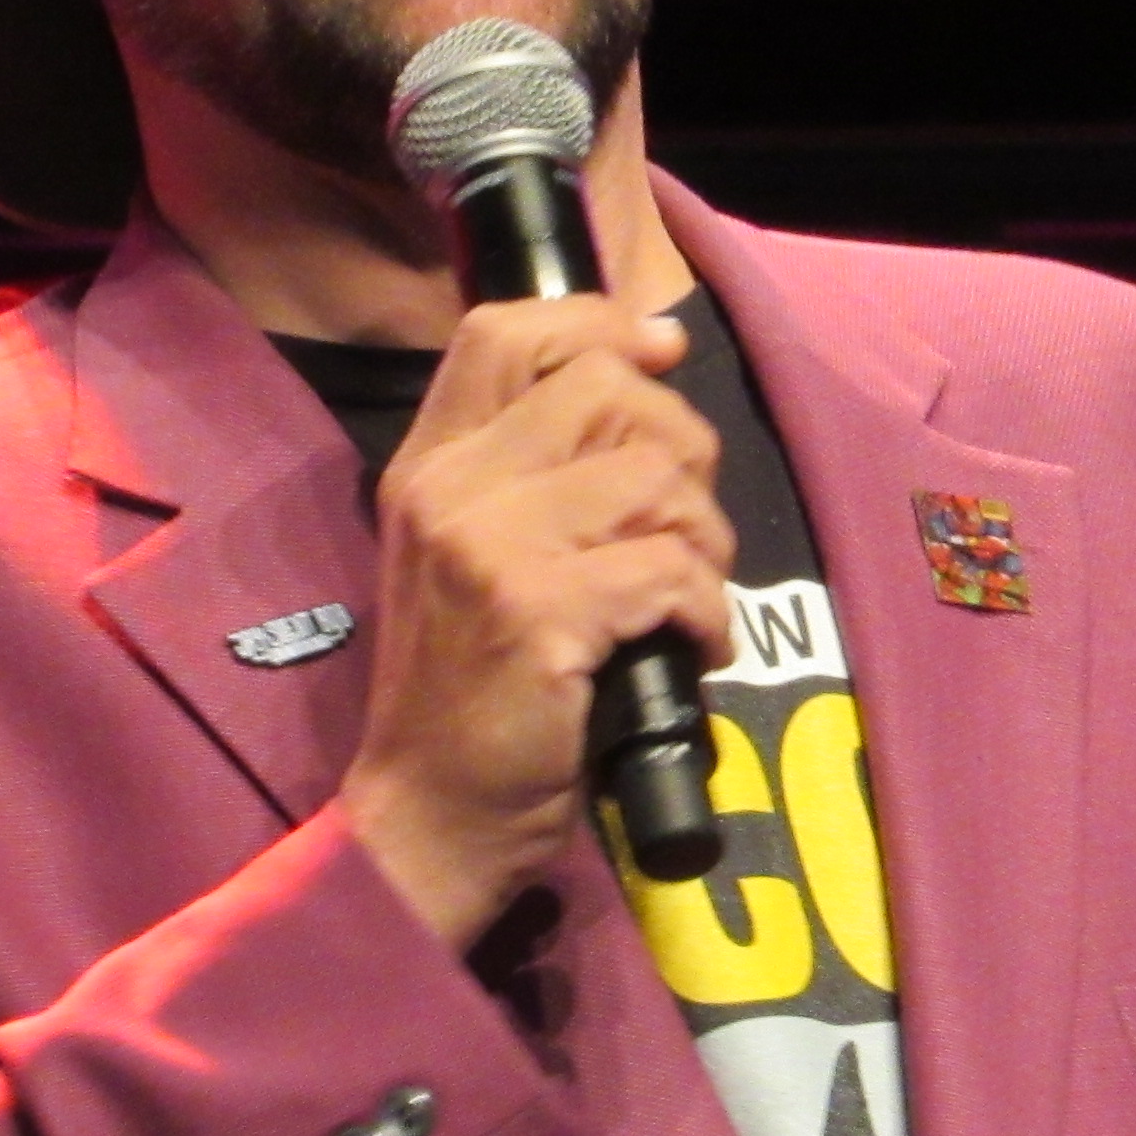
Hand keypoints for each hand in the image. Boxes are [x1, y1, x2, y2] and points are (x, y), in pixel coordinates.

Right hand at [336, 297, 732, 949]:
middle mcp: (449, 488)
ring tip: (687, 597)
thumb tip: (647, 374)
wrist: (428, 814)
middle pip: (605, 388)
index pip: (503, 330)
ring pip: (655, 478)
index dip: (598, 321)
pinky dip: (707, 614)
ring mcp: (489, 548)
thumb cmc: (471, 691)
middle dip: (682, 449)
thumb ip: (532, 472)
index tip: (661, 353)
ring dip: (705, 540)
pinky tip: (689, 651)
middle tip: (684, 529)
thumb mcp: (473, 557)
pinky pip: (672, 570)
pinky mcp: (537, 614)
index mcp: (428, 464)